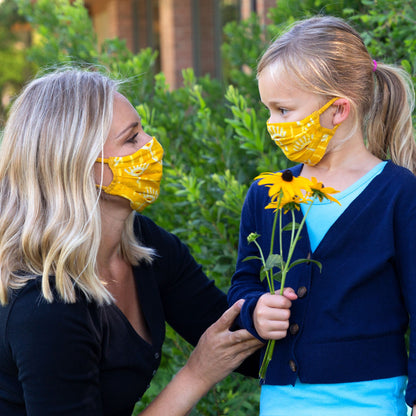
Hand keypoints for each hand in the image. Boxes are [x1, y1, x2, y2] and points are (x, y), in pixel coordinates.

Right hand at [139, 300, 261, 415]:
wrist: (199, 373)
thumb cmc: (205, 349)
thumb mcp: (209, 334)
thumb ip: (221, 326)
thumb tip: (236, 313)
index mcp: (213, 332)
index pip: (224, 319)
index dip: (233, 310)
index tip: (242, 302)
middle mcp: (221, 342)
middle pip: (239, 334)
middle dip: (252, 328)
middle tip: (263, 319)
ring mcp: (228, 353)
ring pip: (247, 344)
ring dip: (258, 337)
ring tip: (269, 329)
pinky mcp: (234, 362)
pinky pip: (248, 352)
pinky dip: (256, 346)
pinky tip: (264, 341)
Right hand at [253, 288, 296, 339]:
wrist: (255, 318)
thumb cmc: (269, 305)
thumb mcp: (275, 295)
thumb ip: (287, 292)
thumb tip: (294, 296)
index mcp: (263, 300)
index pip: (284, 302)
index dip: (288, 303)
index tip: (284, 304)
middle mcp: (261, 312)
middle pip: (286, 314)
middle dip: (286, 313)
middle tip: (280, 312)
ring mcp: (262, 325)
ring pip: (285, 325)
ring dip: (285, 322)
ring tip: (278, 319)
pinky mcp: (265, 335)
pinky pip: (283, 334)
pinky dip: (282, 331)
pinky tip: (276, 327)